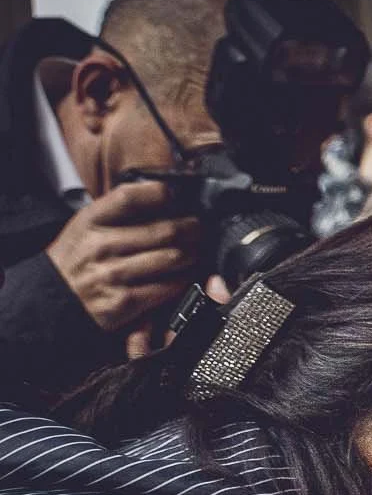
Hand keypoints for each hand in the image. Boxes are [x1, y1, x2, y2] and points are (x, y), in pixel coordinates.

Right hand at [45, 178, 201, 333]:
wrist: (51, 300)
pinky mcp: (125, 301)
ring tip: (196, 250)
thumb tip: (159, 200)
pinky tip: (186, 275)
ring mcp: (113, 274)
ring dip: (193, 254)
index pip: (129, 198)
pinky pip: (169, 287)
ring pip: (172, 258)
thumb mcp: (84, 228)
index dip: (159, 193)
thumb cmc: (75, 262)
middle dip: (191, 228)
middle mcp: (101, 245)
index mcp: (90, 222)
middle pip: (164, 230)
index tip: (174, 195)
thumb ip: (116, 215)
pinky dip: (184, 280)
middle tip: (198, 228)